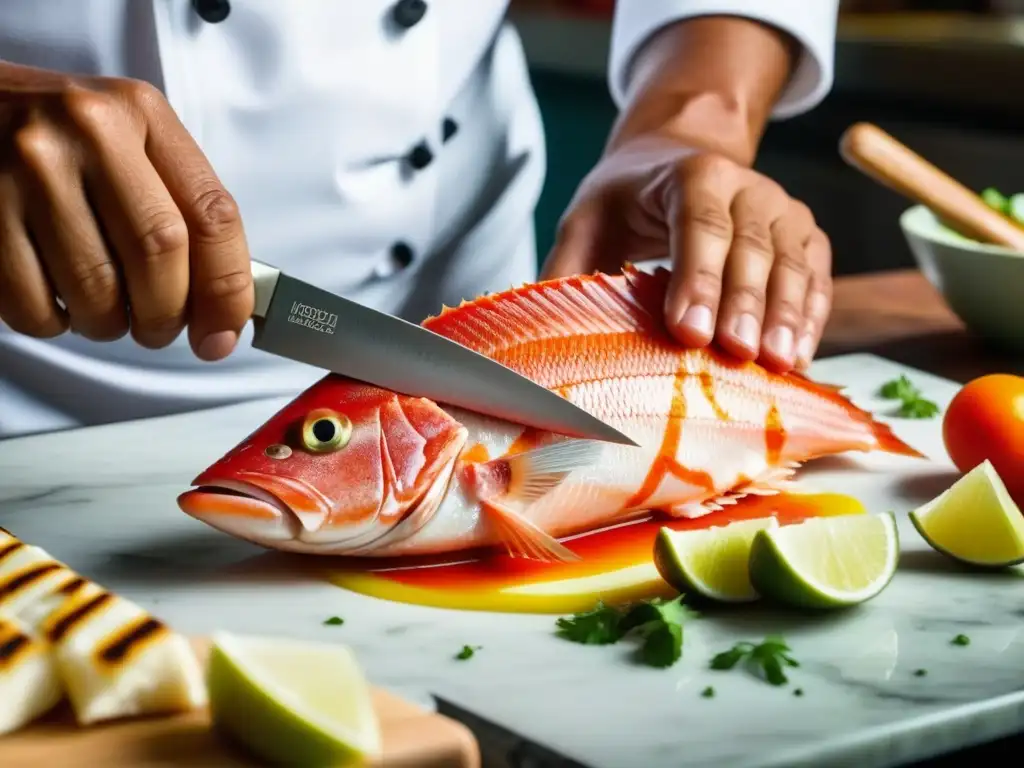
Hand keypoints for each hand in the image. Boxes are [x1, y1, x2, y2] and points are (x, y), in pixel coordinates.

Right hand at [0, 62, 252, 359]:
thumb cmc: (64, 142)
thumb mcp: (130, 146)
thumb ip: (183, 215)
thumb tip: (224, 317)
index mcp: (141, 114)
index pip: (212, 215)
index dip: (227, 288)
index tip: (223, 334)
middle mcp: (89, 131)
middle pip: (158, 253)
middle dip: (166, 314)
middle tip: (158, 329)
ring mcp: (28, 168)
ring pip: (96, 289)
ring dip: (109, 324)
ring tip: (104, 311)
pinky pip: (33, 303)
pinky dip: (55, 322)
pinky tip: (56, 298)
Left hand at [541, 136, 832, 372]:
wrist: (678, 159)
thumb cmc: (627, 200)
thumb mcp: (587, 221)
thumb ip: (567, 270)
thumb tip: (538, 335)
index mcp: (691, 175)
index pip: (700, 226)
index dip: (697, 279)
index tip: (688, 331)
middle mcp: (746, 185)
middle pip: (752, 247)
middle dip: (745, 305)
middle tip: (737, 355)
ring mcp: (783, 209)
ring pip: (794, 262)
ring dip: (788, 316)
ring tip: (780, 365)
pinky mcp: (806, 235)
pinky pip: (818, 276)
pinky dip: (812, 316)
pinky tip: (800, 356)